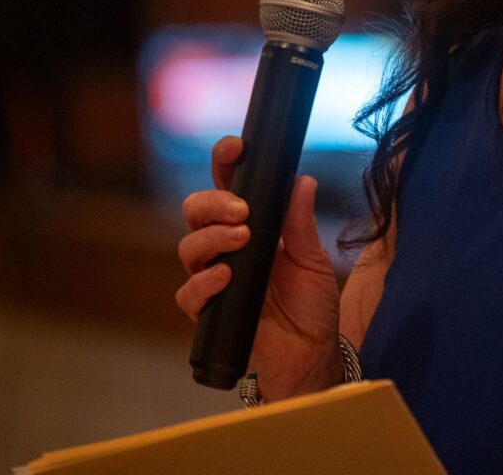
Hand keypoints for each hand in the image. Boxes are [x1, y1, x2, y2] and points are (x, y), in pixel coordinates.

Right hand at [176, 136, 342, 399]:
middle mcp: (225, 246)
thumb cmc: (311, 303)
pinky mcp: (208, 311)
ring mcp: (213, 277)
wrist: (311, 354)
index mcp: (250, 223)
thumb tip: (302, 179)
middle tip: (240, 210)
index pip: (226, 185)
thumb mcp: (313, 258)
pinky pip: (189, 293)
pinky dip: (204, 282)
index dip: (224, 163)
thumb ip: (301, 222)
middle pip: (196, 209)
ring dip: (212, 237)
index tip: (234, 148)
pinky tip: (226, 277)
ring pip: (188, 246)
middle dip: (213, 201)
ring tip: (241, 238)